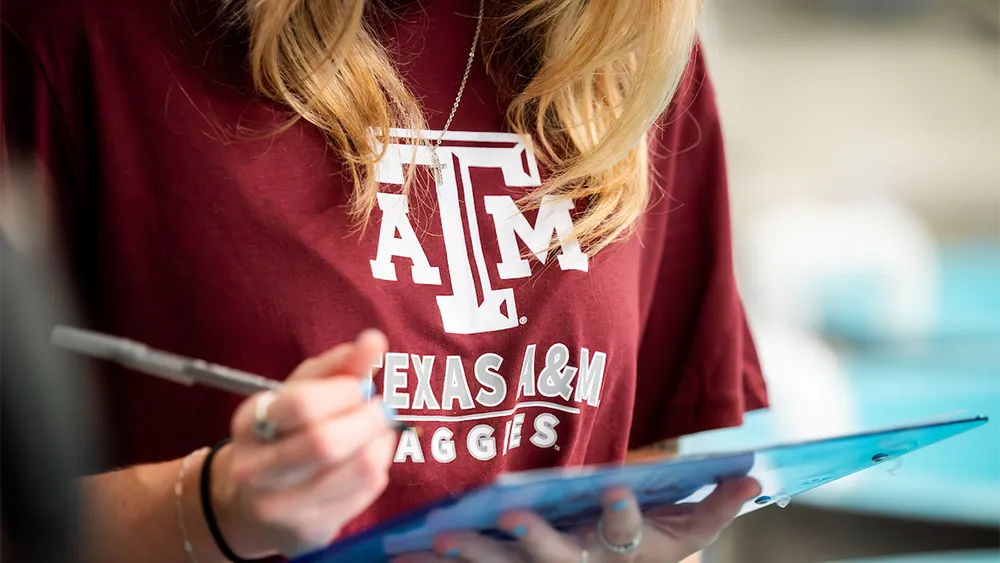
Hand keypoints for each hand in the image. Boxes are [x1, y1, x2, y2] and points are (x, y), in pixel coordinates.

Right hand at [210, 329, 394, 557]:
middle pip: (327, 443)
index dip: (345, 391)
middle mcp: (256, 470)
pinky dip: (380, 467)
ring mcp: (281, 507)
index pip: (303, 405)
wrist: (249, 504)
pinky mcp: (309, 531)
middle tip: (381, 409)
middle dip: (369, 419)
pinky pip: (367, 493)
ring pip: (358, 469)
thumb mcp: (299, 393)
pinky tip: (369, 458)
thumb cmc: (283, 433)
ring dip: (382, 442)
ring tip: (378, 431)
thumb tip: (374, 340)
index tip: (361, 386)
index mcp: (249, 423)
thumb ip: (337, 365)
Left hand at [391, 477, 758, 561]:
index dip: (625, 514)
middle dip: (537, 542)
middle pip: (557, 561)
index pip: (629, 535)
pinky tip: (399, 558)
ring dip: (473, 556)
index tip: (617, 490)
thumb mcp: (687, 532)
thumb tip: (755, 475)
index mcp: (624, 555)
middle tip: (513, 518)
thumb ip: (717, 505)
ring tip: (439, 541)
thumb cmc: (650, 551)